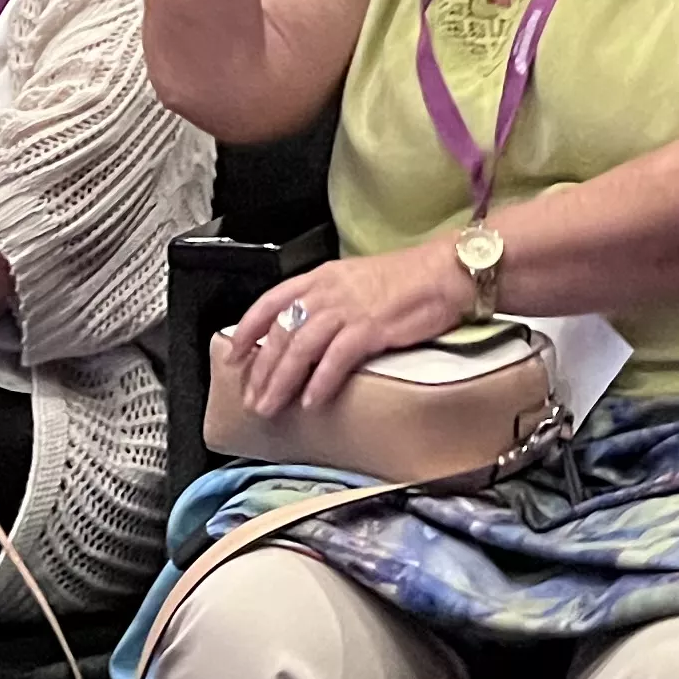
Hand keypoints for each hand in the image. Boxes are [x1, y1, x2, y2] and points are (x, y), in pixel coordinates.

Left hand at [216, 240, 479, 416]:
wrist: (445, 272)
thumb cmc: (408, 279)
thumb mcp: (357, 280)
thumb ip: (330, 301)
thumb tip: (308, 332)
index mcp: (322, 277)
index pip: (270, 300)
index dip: (247, 329)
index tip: (233, 355)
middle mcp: (329, 291)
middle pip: (281, 332)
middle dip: (261, 370)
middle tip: (251, 398)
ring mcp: (349, 309)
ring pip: (300, 348)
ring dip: (281, 381)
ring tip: (271, 406)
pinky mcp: (371, 328)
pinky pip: (336, 359)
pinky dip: (320, 382)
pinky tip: (311, 401)